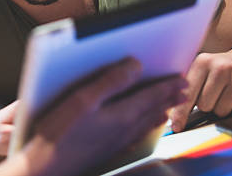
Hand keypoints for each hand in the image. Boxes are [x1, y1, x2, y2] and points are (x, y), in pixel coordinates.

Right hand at [0, 58, 186, 175]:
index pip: (152, 95)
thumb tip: (135, 65)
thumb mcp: (83, 99)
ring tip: (170, 107)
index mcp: (122, 113)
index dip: (167, 85)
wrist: (48, 168)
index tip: (181, 78)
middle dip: (168, 97)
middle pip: (153, 108)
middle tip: (183, 90)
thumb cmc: (60, 134)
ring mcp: (117, 140)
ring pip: (146, 122)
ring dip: (160, 111)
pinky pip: (135, 134)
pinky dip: (145, 126)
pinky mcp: (108, 148)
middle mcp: (124, 128)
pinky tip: (144, 128)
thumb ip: (111, 81)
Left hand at [169, 48, 231, 132]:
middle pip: (205, 105)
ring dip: (222, 107)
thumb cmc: (220, 69)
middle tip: (214, 93)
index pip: (188, 93)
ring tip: (226, 93)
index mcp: (203, 62)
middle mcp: (221, 67)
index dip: (181, 112)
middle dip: (207, 105)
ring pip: (222, 111)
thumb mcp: (201, 70)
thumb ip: (188, 89)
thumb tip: (174, 116)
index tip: (176, 126)